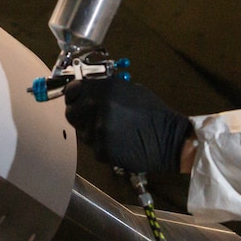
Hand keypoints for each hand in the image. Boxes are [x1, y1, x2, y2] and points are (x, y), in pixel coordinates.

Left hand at [64, 77, 192, 175]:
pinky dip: (101, 144)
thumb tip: (88, 90)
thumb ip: (105, 89)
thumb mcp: (129, 89)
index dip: (73, 94)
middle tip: (90, 116)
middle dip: (78, 113)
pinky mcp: (101, 151)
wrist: (168, 140)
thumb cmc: (153, 112)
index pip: (73, 90)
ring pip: (82, 131)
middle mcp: (97, 109)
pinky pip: (93, 146)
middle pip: (71, 112)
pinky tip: (117, 141)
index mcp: (104, 90)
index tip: (76, 97)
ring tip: (111, 129)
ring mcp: (97, 131)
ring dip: (91, 130)